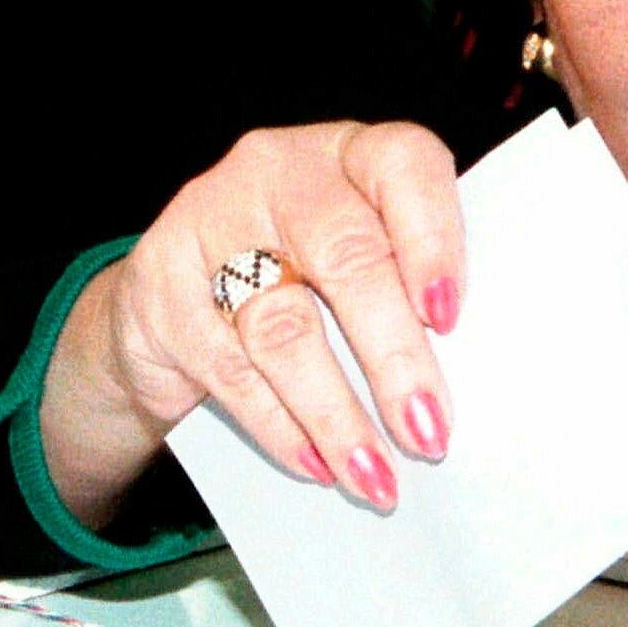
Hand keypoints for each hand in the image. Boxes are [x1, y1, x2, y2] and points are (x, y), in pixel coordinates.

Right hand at [40, 122, 463, 525]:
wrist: (174, 294)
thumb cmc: (301, 272)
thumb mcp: (359, 253)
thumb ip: (405, 285)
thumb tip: (468, 376)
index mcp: (350, 152)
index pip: (402, 165)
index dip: (433, 239)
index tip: (450, 318)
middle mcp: (279, 169)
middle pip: (346, 257)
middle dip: (394, 357)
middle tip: (428, 433)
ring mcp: (210, 219)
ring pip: (284, 326)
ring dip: (337, 413)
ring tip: (376, 474)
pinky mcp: (160, 283)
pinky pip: (229, 367)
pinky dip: (279, 424)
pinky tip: (316, 462)